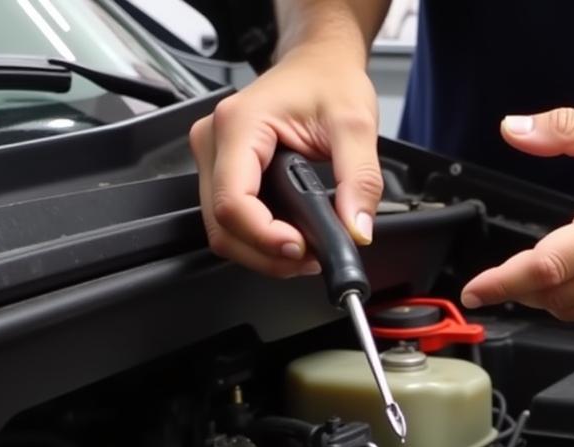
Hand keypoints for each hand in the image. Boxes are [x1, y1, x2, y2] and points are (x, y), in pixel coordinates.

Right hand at [188, 44, 382, 276]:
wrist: (319, 63)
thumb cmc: (329, 81)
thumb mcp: (356, 126)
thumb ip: (360, 181)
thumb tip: (355, 230)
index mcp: (239, 124)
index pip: (233, 203)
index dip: (265, 238)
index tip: (301, 248)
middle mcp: (214, 141)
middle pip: (222, 227)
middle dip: (266, 253)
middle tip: (310, 256)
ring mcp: (213, 158)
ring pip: (223, 232)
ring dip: (263, 252)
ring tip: (305, 248)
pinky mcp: (221, 173)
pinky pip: (231, 222)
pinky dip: (260, 240)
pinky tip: (290, 236)